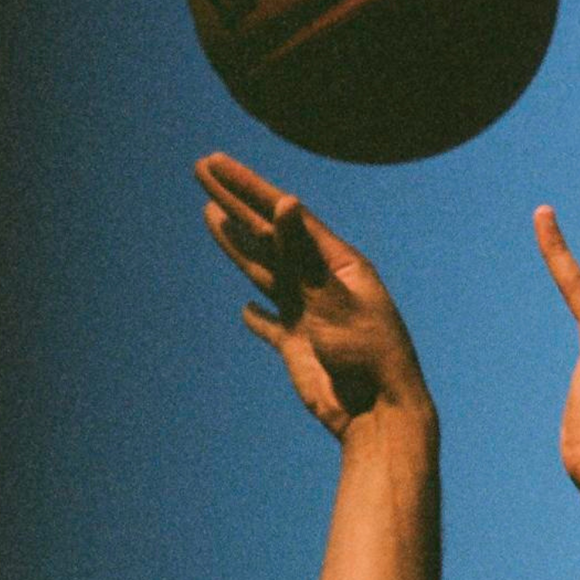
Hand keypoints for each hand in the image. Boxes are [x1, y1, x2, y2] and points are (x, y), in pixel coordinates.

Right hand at [196, 152, 431, 441]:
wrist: (379, 415)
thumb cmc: (367, 354)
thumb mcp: (331, 298)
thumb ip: (302, 254)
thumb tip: (285, 203)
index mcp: (336, 263)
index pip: (283, 214)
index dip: (246, 187)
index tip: (213, 163)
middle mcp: (321, 283)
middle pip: (269, 233)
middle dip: (235, 202)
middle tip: (201, 169)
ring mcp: (308, 314)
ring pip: (265, 270)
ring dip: (237, 244)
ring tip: (211, 214)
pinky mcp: (300, 348)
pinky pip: (272, 326)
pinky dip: (257, 317)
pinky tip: (246, 309)